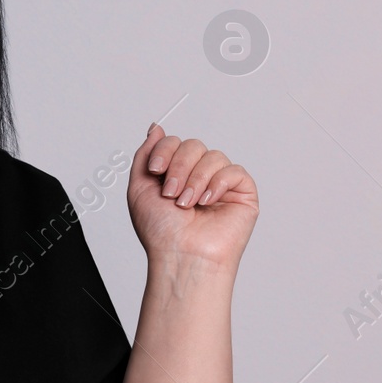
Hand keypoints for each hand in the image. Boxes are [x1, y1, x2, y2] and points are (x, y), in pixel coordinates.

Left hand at [127, 123, 257, 273]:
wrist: (181, 255)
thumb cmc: (161, 231)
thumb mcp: (139, 188)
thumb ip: (145, 154)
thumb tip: (156, 127)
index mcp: (175, 174)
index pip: (175, 142)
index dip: (164, 151)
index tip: (155, 171)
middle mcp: (198, 176)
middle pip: (193, 145)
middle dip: (179, 167)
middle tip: (171, 193)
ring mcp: (221, 184)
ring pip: (213, 156)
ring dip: (195, 180)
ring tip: (187, 204)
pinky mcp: (242, 194)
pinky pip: (234, 171)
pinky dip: (217, 184)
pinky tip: (207, 202)